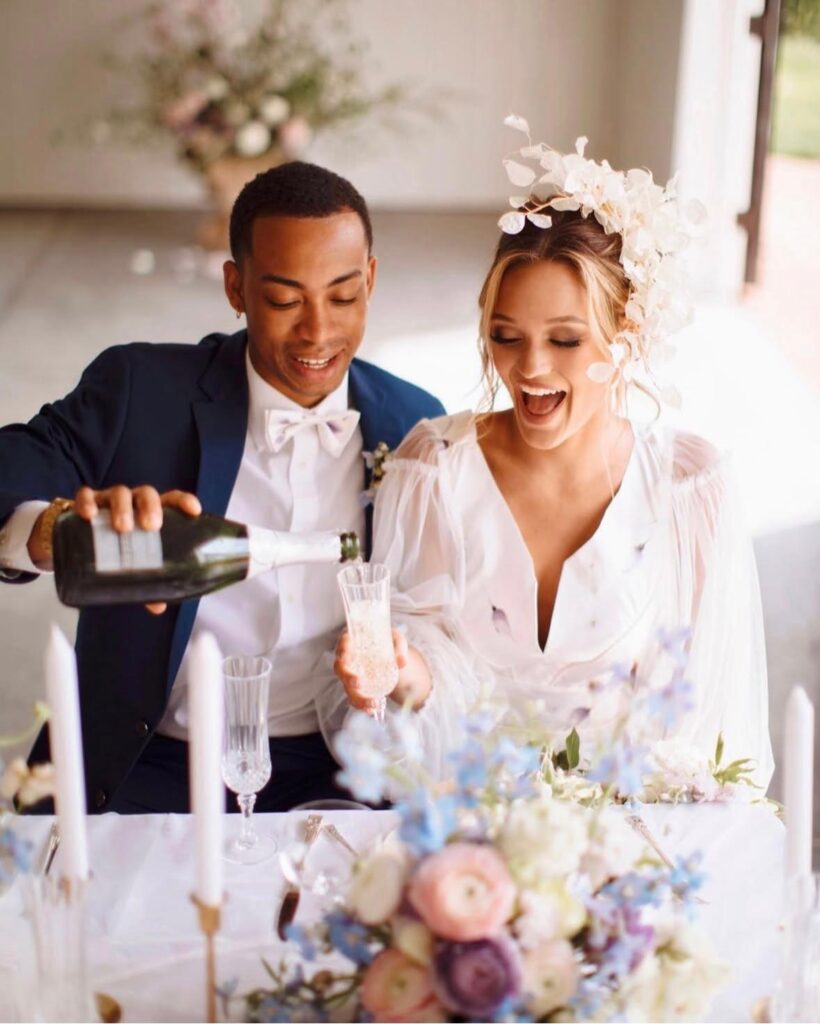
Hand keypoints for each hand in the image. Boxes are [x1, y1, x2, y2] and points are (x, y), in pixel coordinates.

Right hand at [29, 485, 200, 613]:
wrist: (74, 542)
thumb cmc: (114, 550)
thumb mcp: (131, 565)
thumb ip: (146, 583)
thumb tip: (158, 606)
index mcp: (150, 514)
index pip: (172, 500)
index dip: (184, 501)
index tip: (194, 510)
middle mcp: (132, 504)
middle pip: (146, 494)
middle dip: (151, 507)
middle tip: (151, 526)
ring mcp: (108, 501)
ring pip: (119, 493)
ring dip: (122, 507)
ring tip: (122, 528)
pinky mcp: (83, 503)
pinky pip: (85, 496)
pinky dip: (87, 502)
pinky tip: (89, 514)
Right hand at [334, 629, 408, 711]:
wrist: (391, 655)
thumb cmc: (389, 643)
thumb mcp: (396, 640)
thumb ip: (399, 646)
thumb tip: (401, 661)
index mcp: (353, 643)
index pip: (342, 644)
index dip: (342, 649)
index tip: (348, 655)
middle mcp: (347, 660)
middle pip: (340, 668)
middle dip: (347, 676)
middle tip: (358, 682)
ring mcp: (350, 675)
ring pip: (346, 687)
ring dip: (356, 697)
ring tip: (372, 703)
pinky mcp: (356, 688)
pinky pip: (354, 698)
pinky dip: (361, 705)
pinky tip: (371, 710)